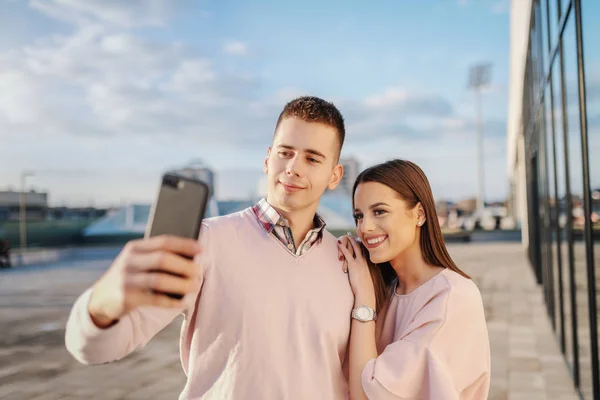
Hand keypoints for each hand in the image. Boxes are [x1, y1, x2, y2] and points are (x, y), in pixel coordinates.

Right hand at [87, 235, 203, 327]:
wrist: (100, 300)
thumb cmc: (131, 278)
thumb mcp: (138, 262)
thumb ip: (157, 257)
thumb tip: (192, 258)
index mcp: (135, 248)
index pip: (163, 241)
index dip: (184, 244)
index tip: (201, 249)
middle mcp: (129, 261)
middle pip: (162, 259)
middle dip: (185, 265)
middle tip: (199, 271)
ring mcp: (126, 280)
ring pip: (159, 280)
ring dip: (181, 284)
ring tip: (195, 286)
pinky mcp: (126, 298)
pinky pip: (154, 299)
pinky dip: (171, 301)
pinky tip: (183, 302)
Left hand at [337, 235, 375, 306]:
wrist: (366, 292)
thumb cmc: (365, 289)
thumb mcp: (366, 280)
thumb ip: (363, 275)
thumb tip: (361, 276)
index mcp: (369, 264)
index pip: (366, 251)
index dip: (362, 245)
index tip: (359, 240)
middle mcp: (365, 261)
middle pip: (361, 247)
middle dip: (356, 240)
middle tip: (351, 235)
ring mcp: (360, 262)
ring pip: (354, 248)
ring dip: (349, 241)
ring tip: (345, 236)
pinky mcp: (353, 265)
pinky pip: (347, 253)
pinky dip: (342, 247)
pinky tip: (339, 243)